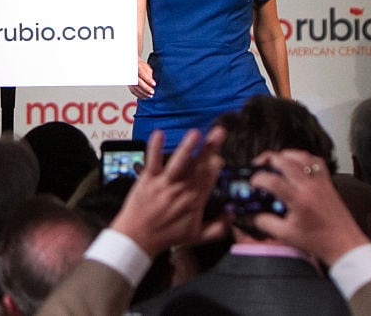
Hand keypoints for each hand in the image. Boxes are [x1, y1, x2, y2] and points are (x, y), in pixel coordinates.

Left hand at [111, 127, 228, 256]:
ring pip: (179, 163)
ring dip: (188, 148)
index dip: (215, 166)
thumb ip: (218, 227)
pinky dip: (155, 148)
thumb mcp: (197, 237)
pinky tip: (159, 134)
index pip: (209, 178)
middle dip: (210, 149)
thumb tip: (232, 215)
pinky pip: (153, 161)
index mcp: (194, 201)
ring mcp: (164, 184)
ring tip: (196, 134)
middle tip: (219, 132)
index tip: (221, 156)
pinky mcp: (147, 180)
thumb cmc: (166, 236)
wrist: (138, 238)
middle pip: (199, 166)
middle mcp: (181, 190)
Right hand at [129, 59, 154, 98]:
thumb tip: (152, 82)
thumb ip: (149, 74)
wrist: (132, 66)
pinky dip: (139, 95)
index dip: (148, 80)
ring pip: (135, 88)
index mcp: (137, 67)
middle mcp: (132, 74)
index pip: (142, 74)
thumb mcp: (147, 68)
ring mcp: (129, 80)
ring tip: (150, 96)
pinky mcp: (129, 85)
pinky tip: (144, 97)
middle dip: (146, 88)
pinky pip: (133, 91)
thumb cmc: (141, 67)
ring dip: (143, 93)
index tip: (154, 84)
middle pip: (138, 82)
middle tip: (152, 92)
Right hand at [250, 149, 369, 265]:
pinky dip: (303, 158)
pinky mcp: (327, 183)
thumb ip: (265, 223)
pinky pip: (316, 162)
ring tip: (276, 162)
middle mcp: (310, 187)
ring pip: (301, 156)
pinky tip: (296, 164)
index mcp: (298, 200)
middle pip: (284, 160)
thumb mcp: (286, 235)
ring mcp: (320, 183)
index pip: (272, 180)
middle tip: (258, 166)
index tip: (253, 184)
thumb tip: (252, 215)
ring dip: (285, 155)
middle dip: (266, 160)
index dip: (257, 179)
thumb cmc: (318, 241)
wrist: (344, 245)